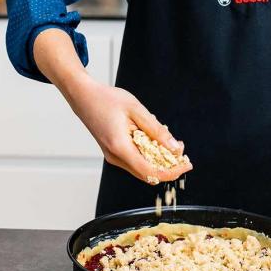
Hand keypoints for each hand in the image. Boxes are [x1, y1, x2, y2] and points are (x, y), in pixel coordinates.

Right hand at [65, 76, 192, 182]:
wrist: (83, 97)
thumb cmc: (106, 99)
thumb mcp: (136, 110)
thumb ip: (156, 130)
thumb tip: (174, 148)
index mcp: (120, 148)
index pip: (150, 172)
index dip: (172, 172)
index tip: (186, 164)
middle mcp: (115, 157)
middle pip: (148, 174)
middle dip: (168, 165)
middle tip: (179, 147)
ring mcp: (112, 156)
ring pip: (142, 168)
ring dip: (158, 159)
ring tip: (168, 140)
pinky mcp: (113, 153)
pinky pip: (135, 160)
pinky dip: (148, 154)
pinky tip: (153, 138)